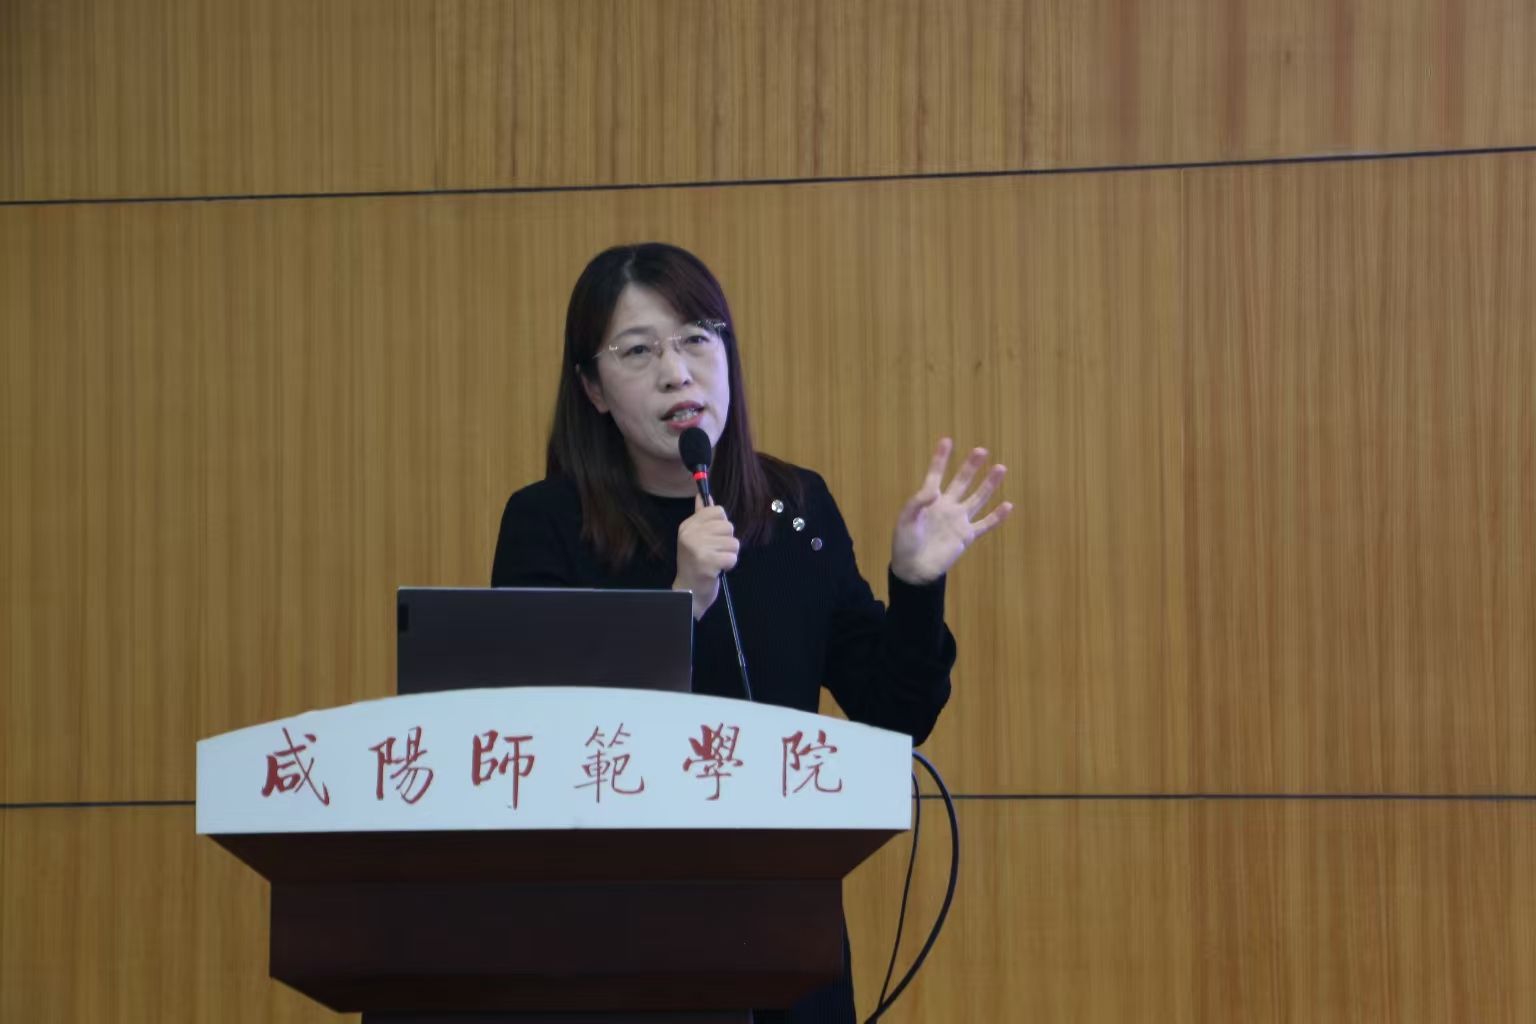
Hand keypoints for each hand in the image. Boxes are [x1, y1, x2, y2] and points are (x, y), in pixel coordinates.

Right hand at [673, 494, 740, 618]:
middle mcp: (691, 534)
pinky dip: (729, 565)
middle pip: (728, 526)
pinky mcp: (707, 563)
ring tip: (716, 561)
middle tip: (714, 552)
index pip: (717, 510)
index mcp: (688, 525)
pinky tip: (718, 569)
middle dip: (727, 542)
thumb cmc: (695, 563)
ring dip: (729, 554)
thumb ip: (701, 516)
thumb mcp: (694, 537)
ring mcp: (698, 548)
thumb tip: (704, 495)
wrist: (688, 592)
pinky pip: (733, 557)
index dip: (721, 524)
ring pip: (733, 542)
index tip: (713, 537)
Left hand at [890, 438, 1012, 584]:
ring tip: (1000, 468)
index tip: (947, 440)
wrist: (914, 568)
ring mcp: (958, 520)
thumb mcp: (906, 520)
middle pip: (961, 482)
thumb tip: (934, 490)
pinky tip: (1008, 505)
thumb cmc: (905, 542)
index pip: (936, 474)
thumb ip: (918, 502)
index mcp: (929, 499)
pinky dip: (997, 516)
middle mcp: (947, 506)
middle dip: (971, 466)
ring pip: (977, 498)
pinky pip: (985, 524)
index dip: (941, 459)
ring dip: (989, 484)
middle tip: (981, 450)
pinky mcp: (966, 536)